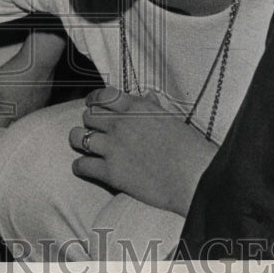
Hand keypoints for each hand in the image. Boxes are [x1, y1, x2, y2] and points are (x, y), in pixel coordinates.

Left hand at [0, 30, 63, 130]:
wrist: (39, 62)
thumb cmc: (15, 73)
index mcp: (8, 114)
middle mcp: (22, 117)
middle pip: (9, 128)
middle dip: (1, 125)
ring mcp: (34, 111)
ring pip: (21, 122)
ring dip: (14, 119)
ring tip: (8, 108)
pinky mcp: (44, 104)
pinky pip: (32, 113)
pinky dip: (26, 111)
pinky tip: (23, 101)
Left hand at [68, 86, 218, 216]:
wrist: (195, 177)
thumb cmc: (190, 149)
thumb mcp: (172, 119)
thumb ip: (154, 107)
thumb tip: (148, 96)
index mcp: (137, 107)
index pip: (103, 96)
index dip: (93, 100)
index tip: (92, 104)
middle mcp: (121, 124)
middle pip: (88, 116)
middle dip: (89, 122)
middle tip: (94, 130)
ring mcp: (113, 147)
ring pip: (78, 137)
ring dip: (79, 140)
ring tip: (85, 146)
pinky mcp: (111, 172)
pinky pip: (81, 165)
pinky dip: (80, 166)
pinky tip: (84, 168)